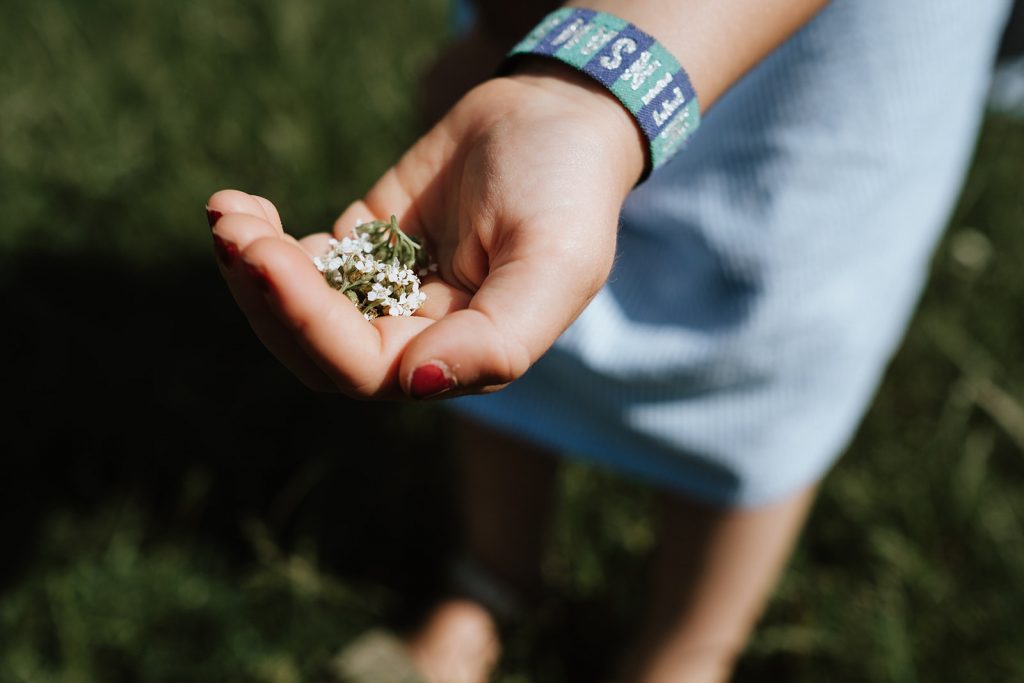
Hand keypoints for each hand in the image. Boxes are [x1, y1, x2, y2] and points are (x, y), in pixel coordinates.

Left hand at [208, 62, 644, 399]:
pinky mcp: (365, 246)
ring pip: (300, 310)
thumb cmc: (567, 191)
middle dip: (267, 297)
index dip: (310, 324)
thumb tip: (415, 383)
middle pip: (317, 348)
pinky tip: (244, 206)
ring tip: (229, 214)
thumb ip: (499, 340)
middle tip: (233, 234)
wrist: (558, 115)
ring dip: (255, 270)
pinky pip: (301, 262)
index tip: (268, 259)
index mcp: (461, 356)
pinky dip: (263, 241)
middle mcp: (418, 336)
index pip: (366, 367)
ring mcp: (386, 291)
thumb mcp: (554, 265)